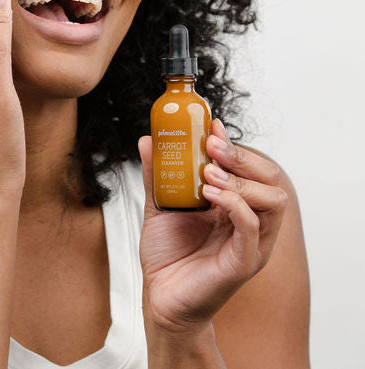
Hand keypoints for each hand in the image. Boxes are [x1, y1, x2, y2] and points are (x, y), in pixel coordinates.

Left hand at [137, 119, 287, 333]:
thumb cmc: (168, 253)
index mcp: (235, 205)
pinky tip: (210, 195)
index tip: (210, 124)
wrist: (160, 296)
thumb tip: (149, 139)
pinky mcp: (243, 262)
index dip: (234, 144)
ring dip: (240, 179)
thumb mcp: (160, 204)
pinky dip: (235, 205)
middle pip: (270, 178)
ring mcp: (250, 242)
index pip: (251, 167)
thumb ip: (158, 173)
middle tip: (211, 144)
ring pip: (272, 200)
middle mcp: (249, 220)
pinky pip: (252, 228)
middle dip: (242, 155)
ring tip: (208, 173)